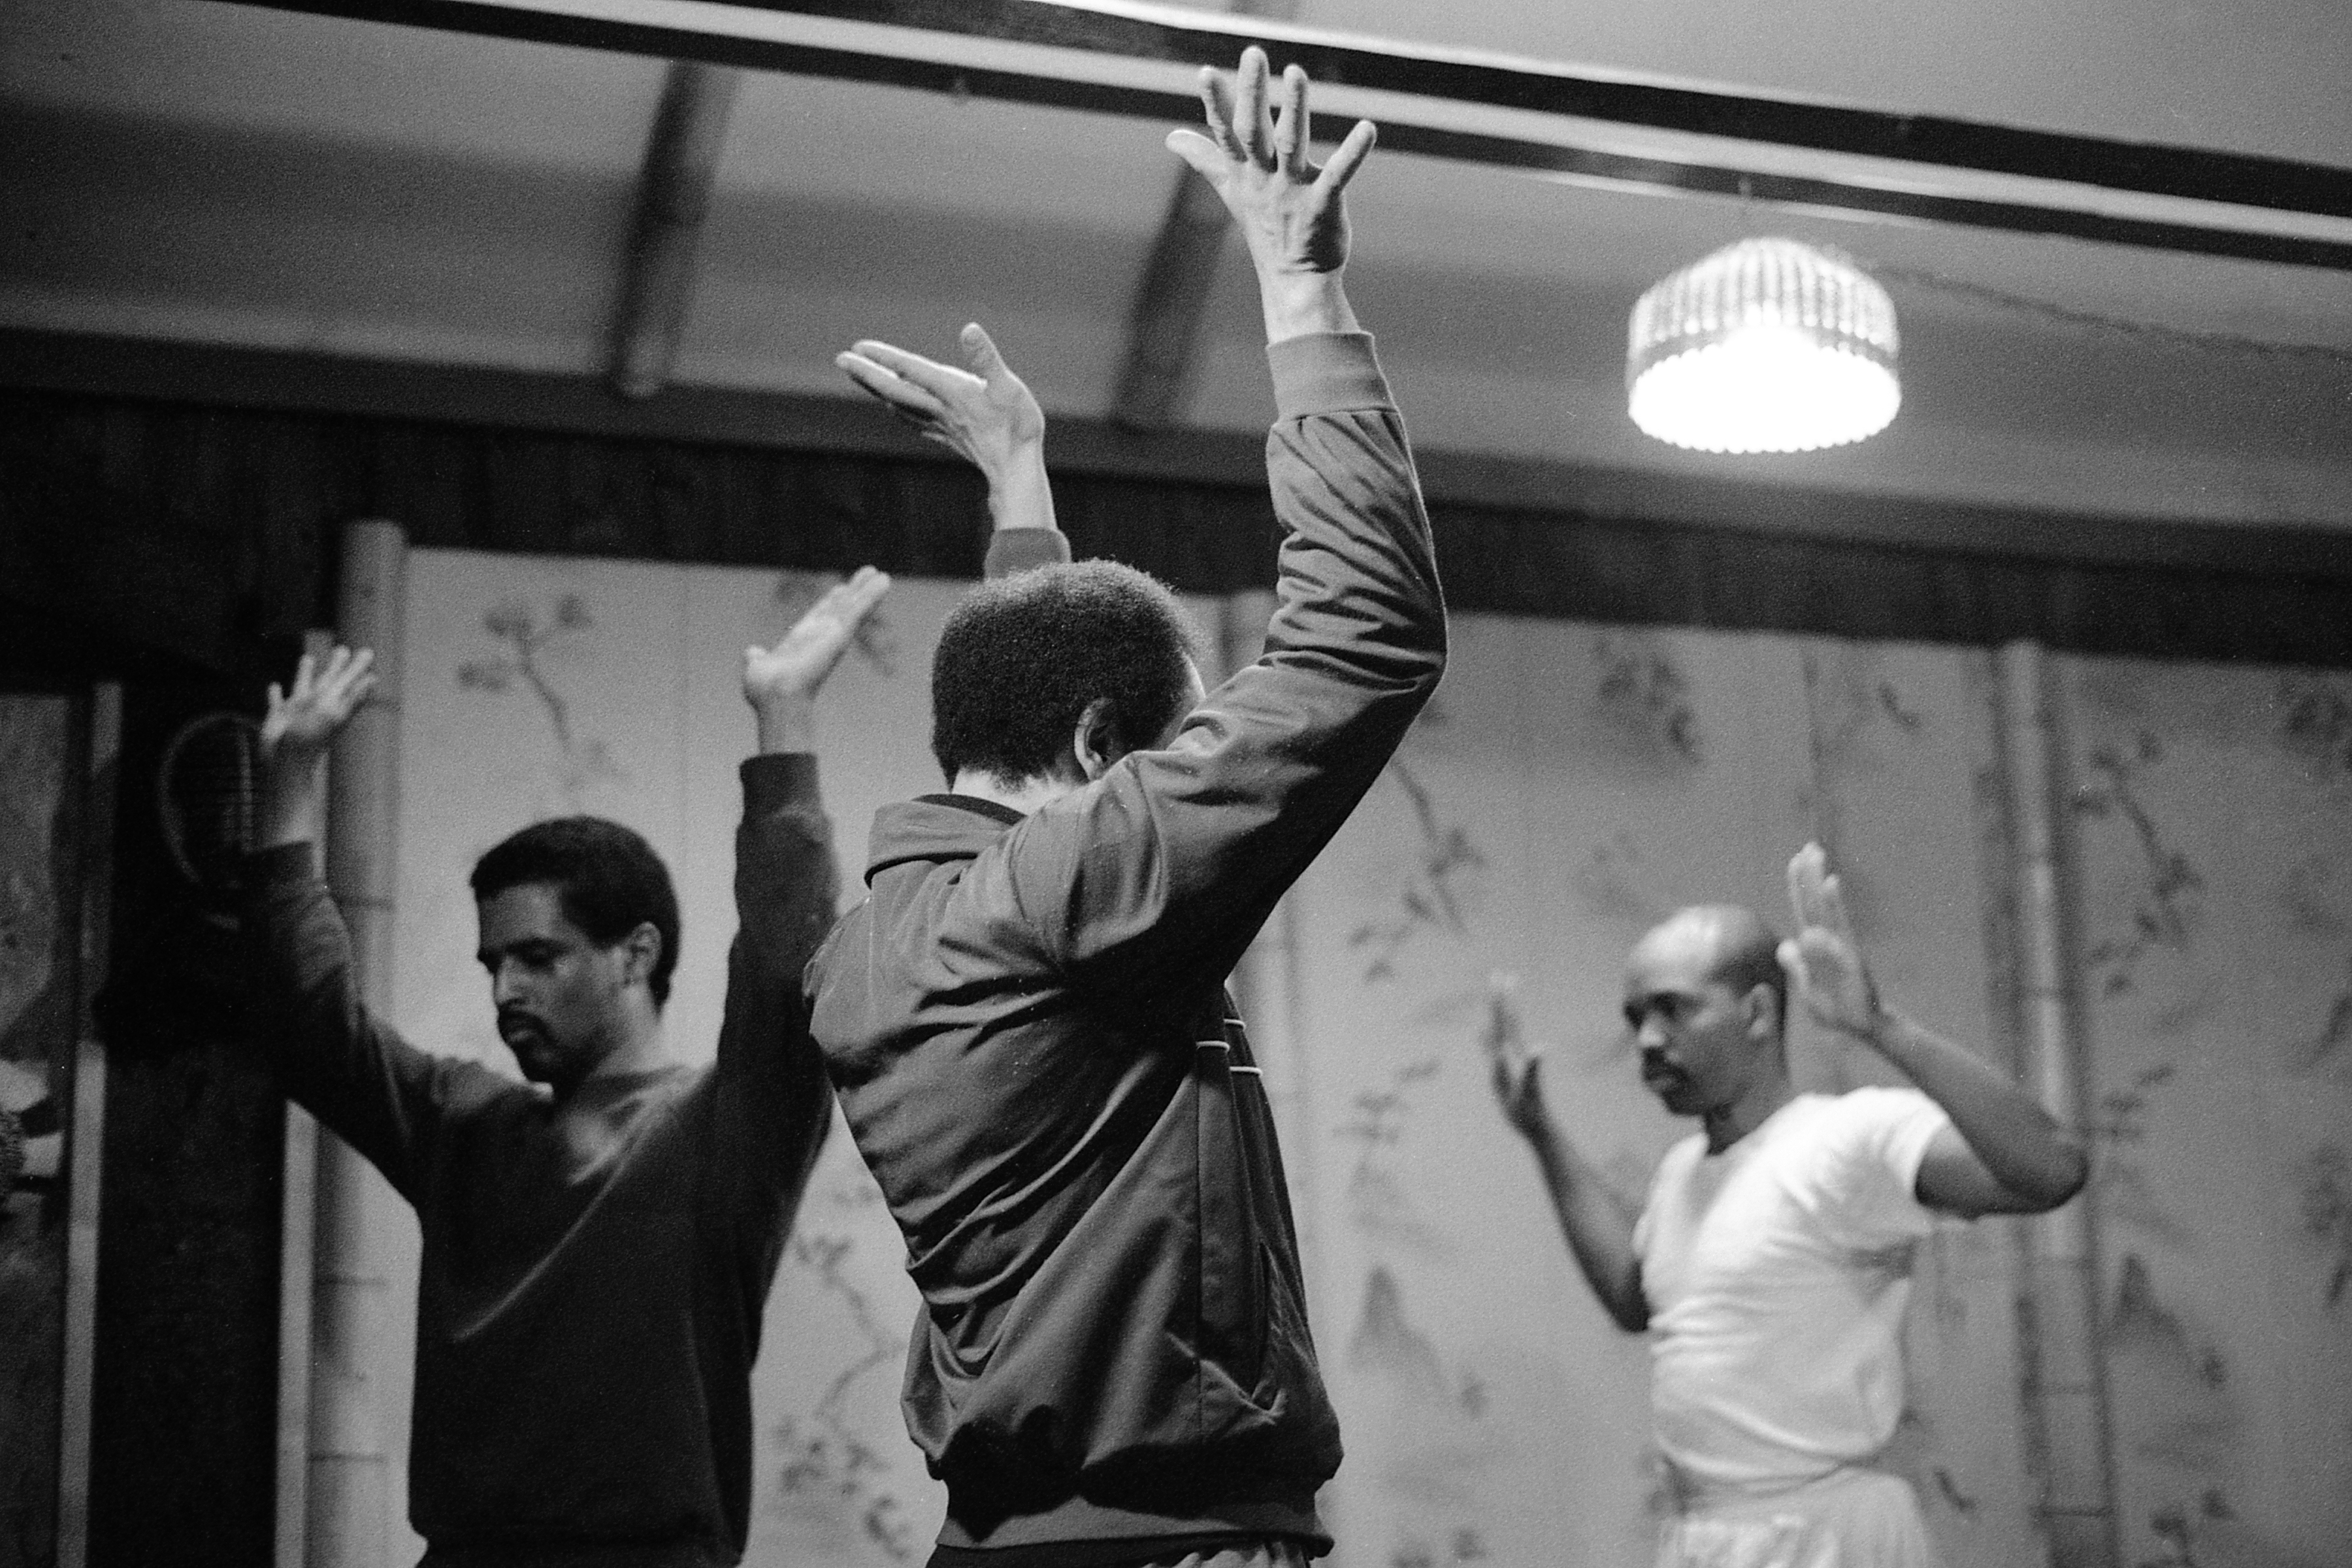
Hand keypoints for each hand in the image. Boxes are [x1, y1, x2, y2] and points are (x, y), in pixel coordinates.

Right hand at [263, 646, 376, 769]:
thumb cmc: (310, 737)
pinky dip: (274, 694)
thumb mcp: (332, 712)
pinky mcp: (277, 717)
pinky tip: (273, 686)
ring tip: (308, 657)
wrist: (286, 763)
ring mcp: (297, 711)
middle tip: (342, 649)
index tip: (368, 653)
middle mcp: (317, 705)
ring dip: (305, 673)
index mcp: (333, 703)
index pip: (349, 681)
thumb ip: (350, 694)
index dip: (358, 669)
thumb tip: (374, 678)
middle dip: (336, 665)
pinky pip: (276, 702)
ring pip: (302, 686)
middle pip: (329, 680)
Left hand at [744, 566, 890, 711]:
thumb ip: (757, 657)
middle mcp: (822, 636)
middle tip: (869, 573)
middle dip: (855, 590)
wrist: (777, 696)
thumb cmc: (766, 689)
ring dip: (868, 590)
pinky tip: (884, 580)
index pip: (821, 615)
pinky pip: (859, 610)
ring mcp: (833, 635)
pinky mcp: (842, 634)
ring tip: (881, 575)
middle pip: (842, 607)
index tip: (841, 588)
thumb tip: (751, 653)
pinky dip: (871, 595)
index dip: (831, 601)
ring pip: (854, 607)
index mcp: (803, 640)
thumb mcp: (758, 666)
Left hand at [836, 324, 1042, 482]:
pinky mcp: (950, 436)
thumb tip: (969, 329)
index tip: (857, 347)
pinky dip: (899, 410)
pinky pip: (915, 421)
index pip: (910, 370)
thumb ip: (986, 359)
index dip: (884, 357)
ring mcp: (943, 425)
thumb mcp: (1009, 386)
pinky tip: (894, 408)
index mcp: (952, 392)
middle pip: (895, 390)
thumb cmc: (1018, 427)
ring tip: (860, 376)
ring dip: (878, 389)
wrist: (1018, 471)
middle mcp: (941, 408)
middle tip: (841, 359)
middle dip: (867, 374)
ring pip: (901, 404)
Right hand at [1167, 46, 1374, 280]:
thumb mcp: (1232, 189)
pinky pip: (1338, 175)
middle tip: (1253, 53)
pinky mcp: (1322, 204)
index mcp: (1244, 171)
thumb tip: (1171, 138)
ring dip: (1294, 108)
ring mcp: (1292, 191)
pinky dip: (1353, 152)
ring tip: (1296, 72)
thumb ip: (1206, 157)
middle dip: (1251, 93)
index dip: (1215, 103)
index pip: (1225, 132)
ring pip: (1290, 144)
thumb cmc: (1266, 227)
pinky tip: (1368, 128)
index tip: (1205, 72)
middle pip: (1253, 130)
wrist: (1294, 278)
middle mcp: (1264, 178)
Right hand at [1483, 972, 1550, 1143]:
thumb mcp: (1531, 1090)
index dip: (1503, 999)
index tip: (1501, 976)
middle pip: (1506, 1019)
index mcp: (1514, 1053)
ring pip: (1502, 1031)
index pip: (1507, 1020)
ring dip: (1498, 1012)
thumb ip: (1533, 1068)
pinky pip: (1493, 1048)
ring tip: (1495, 995)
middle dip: (1502, 997)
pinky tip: (1483, 1032)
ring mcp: (1510, 1062)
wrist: (1537, 1127)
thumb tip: (1539, 1048)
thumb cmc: (1532, 1111)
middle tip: (1499, 974)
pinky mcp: (1506, 1072)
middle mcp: (1513, 1053)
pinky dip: (1487, 1035)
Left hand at [1778, 842, 1884, 1040]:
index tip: (1796, 861)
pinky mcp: (1852, 955)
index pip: (1804, 911)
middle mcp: (1829, 942)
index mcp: (1816, 950)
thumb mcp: (1808, 993)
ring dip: (1818, 880)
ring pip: (1825, 907)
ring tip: (1816, 855)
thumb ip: (1797, 969)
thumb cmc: (1838, 1012)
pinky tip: (1831, 884)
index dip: (1799, 887)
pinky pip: (1840, 926)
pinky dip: (1835, 905)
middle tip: (1808, 846)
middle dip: (1809, 875)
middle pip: (1814, 903)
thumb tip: (1787, 944)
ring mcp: (1841, 946)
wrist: (1864, 1028)